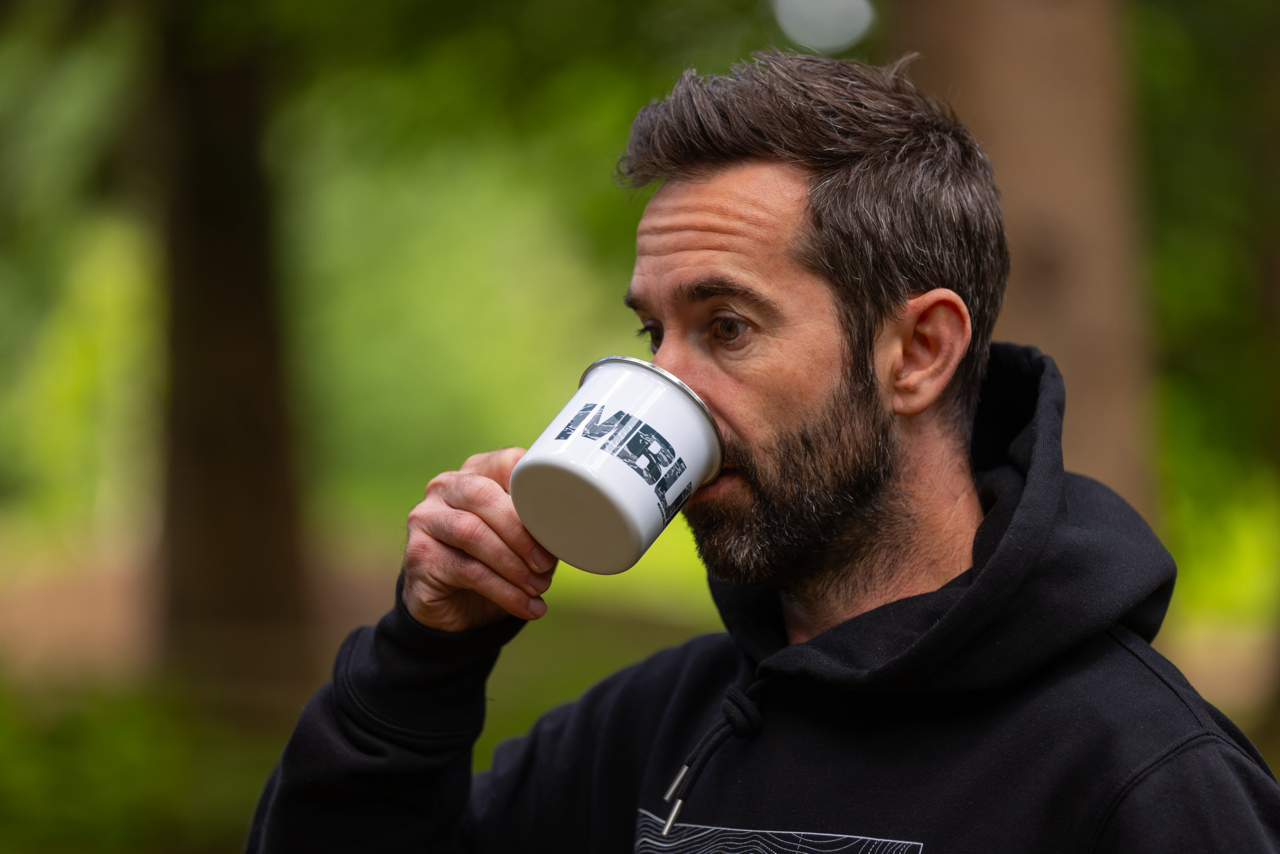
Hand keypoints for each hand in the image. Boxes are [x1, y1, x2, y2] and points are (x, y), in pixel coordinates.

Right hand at [401, 447, 557, 631]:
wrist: (455, 608)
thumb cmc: (495, 564)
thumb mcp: (522, 543)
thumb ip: (537, 527)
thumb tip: (566, 532)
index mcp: (476, 473)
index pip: (506, 463)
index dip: (534, 489)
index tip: (559, 520)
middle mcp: (445, 488)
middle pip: (484, 496)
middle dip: (521, 532)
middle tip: (546, 563)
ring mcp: (426, 519)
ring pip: (472, 533)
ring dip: (512, 564)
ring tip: (538, 587)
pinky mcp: (418, 555)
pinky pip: (466, 570)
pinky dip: (503, 591)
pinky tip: (525, 606)